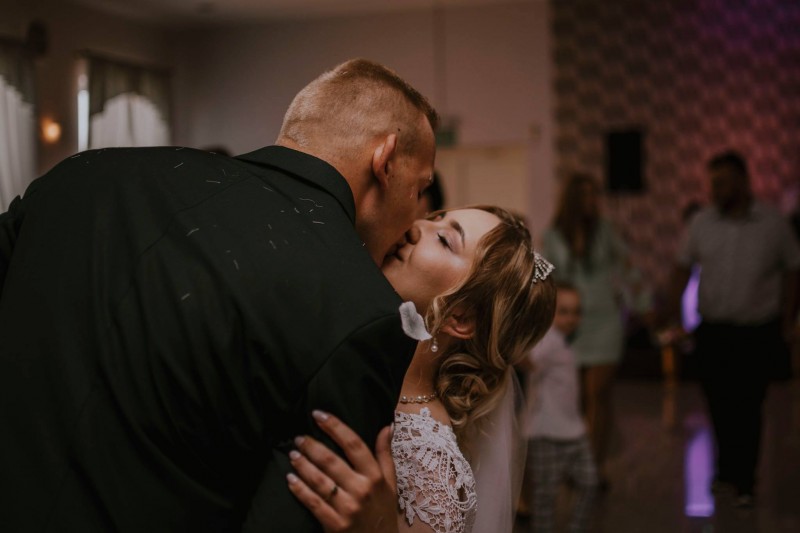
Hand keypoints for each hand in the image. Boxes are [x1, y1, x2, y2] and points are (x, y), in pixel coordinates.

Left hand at [286, 411, 398, 532]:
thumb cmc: (384, 512)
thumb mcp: (391, 483)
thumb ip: (385, 454)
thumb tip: (385, 426)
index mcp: (375, 477)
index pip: (354, 444)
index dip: (335, 427)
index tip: (319, 415)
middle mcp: (362, 490)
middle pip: (332, 461)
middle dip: (312, 446)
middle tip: (299, 438)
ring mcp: (348, 508)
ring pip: (320, 481)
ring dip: (303, 466)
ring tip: (292, 455)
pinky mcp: (335, 524)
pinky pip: (313, 503)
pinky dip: (300, 490)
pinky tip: (290, 480)